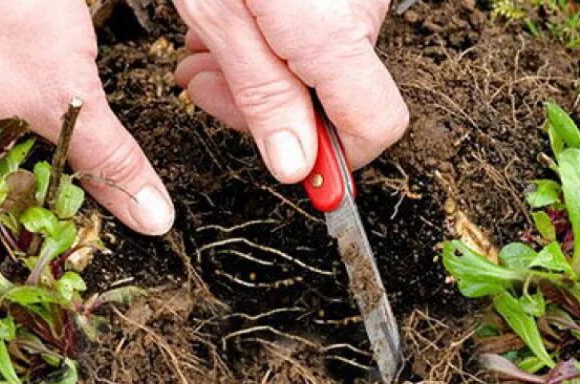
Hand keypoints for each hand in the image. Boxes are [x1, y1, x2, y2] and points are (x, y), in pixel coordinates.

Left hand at [173, 0, 408, 183]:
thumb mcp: (220, 14)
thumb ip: (261, 94)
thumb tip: (294, 164)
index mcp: (334, 33)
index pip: (374, 126)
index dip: (334, 159)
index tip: (296, 172)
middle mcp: (361, 10)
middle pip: (337, 98)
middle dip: (270, 109)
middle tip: (208, 89)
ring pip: (319, 65)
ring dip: (260, 73)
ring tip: (205, 51)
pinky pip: (317, 29)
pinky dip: (272, 37)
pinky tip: (229, 22)